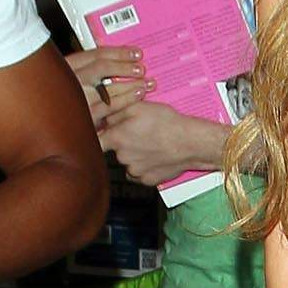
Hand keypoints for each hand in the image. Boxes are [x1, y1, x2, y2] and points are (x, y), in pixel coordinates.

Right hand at [65, 43, 144, 115]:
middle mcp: (70, 81)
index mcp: (66, 68)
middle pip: (102, 68)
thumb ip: (87, 72)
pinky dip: (126, 100)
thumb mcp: (68, 81)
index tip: (135, 53)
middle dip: (125, 67)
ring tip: (145, 83)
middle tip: (141, 68)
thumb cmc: (59, 103)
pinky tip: (137, 96)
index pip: (95, 55)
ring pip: (108, 87)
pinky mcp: (83, 117)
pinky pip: (108, 106)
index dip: (119, 53)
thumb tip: (114, 62)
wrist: (47, 128)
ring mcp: (76, 100)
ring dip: (130, 84)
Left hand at [97, 94, 227, 186]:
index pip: (96, 141)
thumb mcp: (138, 106)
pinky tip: (156, 155)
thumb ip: (115, 111)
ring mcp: (135, 171)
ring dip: (135, 154)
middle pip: (115, 151)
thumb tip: (102, 115)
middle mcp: (123, 158)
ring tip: (151, 143)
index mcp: (117, 139)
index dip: (100, 135)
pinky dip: (145, 166)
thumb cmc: (167, 123)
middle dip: (123, 143)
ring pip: (128, 162)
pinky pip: (140, 173)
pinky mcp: (147, 180)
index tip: (105, 132)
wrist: (191, 142)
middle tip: (139, 133)